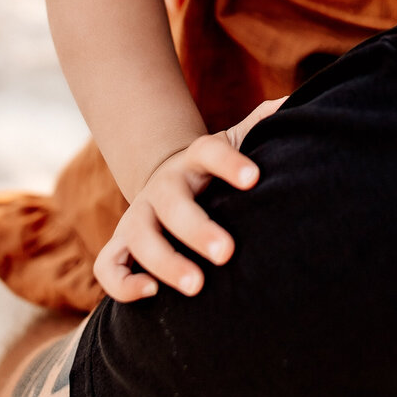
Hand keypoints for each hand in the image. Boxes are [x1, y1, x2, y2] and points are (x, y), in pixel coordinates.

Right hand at [93, 132, 260, 302]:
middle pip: (173, 205)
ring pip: (139, 238)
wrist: (166, 179)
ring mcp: (137, 216)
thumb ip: (259, 125)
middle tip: (227, 252)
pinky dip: (122, 284)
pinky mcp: (120, 245)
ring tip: (197, 286)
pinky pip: (107, 267)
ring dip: (165, 263)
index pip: (209, 152)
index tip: (254, 178)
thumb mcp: (233, 141)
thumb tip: (288, 103)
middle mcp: (162, 187)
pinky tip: (152, 293)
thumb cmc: (212, 169)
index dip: (229, 163)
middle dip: (198, 230)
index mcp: (194, 160)